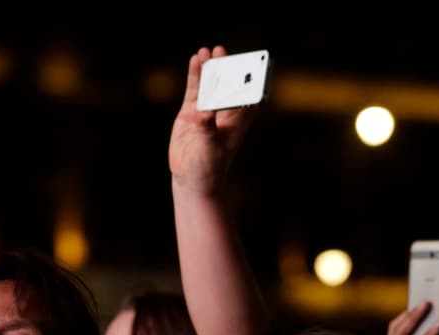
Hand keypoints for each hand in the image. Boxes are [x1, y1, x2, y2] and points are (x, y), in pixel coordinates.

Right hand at [168, 46, 260, 196]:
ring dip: (208, 68)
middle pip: (226, 84)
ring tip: (206, 52)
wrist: (191, 179)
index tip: (248, 63)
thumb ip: (207, 128)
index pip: (244, 94)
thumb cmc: (209, 167)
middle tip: (221, 51)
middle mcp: (223, 113)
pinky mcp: (191, 114)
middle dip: (224, 68)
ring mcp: (206, 111)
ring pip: (209, 84)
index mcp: (237, 120)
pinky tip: (194, 62)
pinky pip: (194, 91)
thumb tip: (204, 112)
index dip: (247, 78)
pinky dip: (194, 77)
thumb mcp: (210, 146)